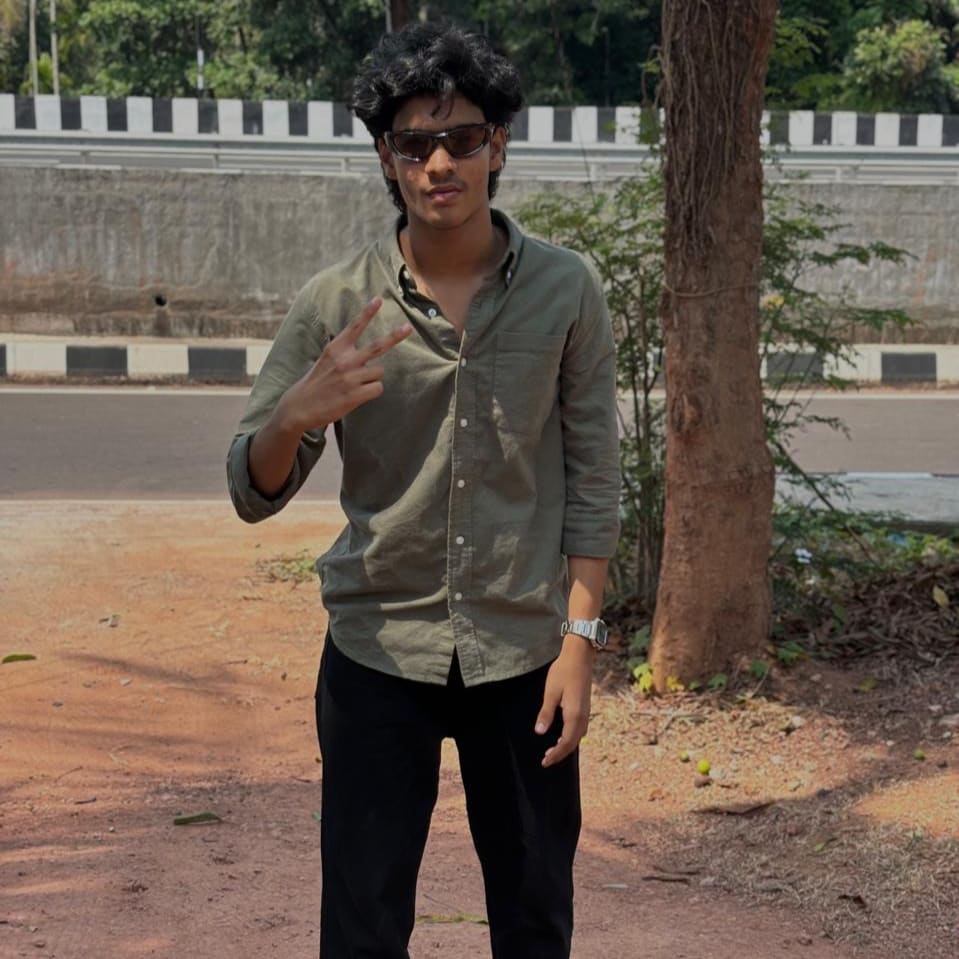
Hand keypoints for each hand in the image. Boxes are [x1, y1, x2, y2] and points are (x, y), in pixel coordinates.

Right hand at [279, 297, 412, 433]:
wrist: (300, 406)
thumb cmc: (317, 382)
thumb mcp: (326, 359)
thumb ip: (345, 352)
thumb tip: (367, 353)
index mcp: (335, 348)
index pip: (354, 327)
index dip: (367, 312)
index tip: (378, 299)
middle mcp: (344, 360)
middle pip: (377, 346)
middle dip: (395, 336)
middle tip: (408, 328)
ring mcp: (350, 378)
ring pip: (379, 372)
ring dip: (372, 378)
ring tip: (356, 384)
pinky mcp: (354, 395)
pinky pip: (378, 388)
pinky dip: (372, 391)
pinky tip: (358, 395)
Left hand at [534, 634, 593, 767]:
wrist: (579, 657)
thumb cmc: (563, 672)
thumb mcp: (551, 692)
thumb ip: (546, 713)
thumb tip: (539, 732)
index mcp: (574, 714)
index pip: (566, 742)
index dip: (556, 754)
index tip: (545, 762)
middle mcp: (583, 716)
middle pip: (573, 742)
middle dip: (561, 753)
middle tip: (546, 760)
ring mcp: (586, 712)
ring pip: (578, 736)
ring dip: (566, 746)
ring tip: (552, 750)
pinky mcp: (585, 707)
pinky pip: (580, 728)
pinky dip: (572, 737)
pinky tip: (562, 735)